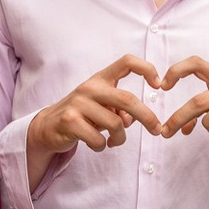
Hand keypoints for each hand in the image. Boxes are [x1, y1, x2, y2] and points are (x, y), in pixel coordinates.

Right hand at [29, 55, 165, 155]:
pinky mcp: (69, 121)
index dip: (147, 69)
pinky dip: (102, 146)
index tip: (159, 85)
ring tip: (114, 140)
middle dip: (147, 117)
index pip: (127, 62)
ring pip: (115, 124)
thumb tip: (132, 119)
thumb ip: (121, 109)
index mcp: (101, 79)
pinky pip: (98, 139)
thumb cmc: (83, 114)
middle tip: (157, 130)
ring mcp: (78, 103)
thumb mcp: (103, 107)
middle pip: (127, 99)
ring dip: (120, 138)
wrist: (48, 126)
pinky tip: (97, 144)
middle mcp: (90, 87)